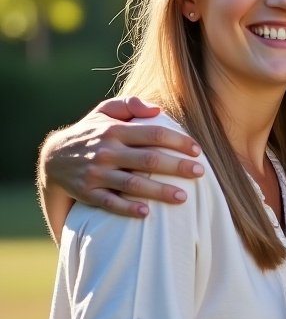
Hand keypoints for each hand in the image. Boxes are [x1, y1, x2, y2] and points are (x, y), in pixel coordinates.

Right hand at [42, 96, 203, 216]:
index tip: (197, 150)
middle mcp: (106, 151)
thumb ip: (130, 105)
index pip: (153, 134)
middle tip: (200, 173)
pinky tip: (147, 213)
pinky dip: (127, 208)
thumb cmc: (91, 132)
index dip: (178, 141)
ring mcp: (96, 173)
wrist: (52, 158)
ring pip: (133, 184)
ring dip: (159, 192)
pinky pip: (110, 203)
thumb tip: (157, 109)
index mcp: (115, 130)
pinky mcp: (88, 192)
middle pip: (148, 160)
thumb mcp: (104, 111)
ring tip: (183, 197)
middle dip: (177, 167)